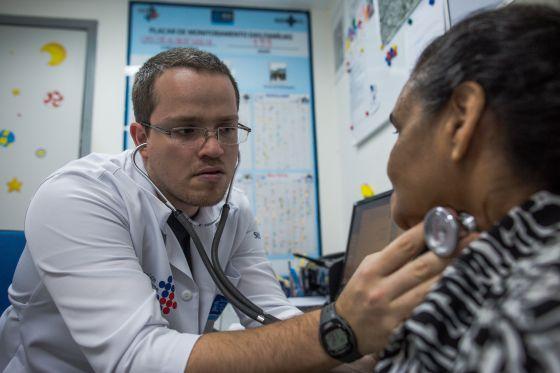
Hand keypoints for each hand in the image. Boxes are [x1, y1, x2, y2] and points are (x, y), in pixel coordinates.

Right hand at [335, 222, 478, 354]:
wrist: (343, 331)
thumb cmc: (358, 295)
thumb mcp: (367, 270)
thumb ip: (392, 257)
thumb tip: (424, 239)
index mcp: (372, 269)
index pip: (403, 246)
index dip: (428, 231)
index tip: (448, 219)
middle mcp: (381, 289)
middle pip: (422, 266)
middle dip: (451, 249)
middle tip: (474, 236)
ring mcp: (391, 311)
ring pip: (429, 290)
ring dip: (454, 273)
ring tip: (476, 258)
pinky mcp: (399, 330)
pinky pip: (426, 312)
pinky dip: (444, 300)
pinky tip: (461, 290)